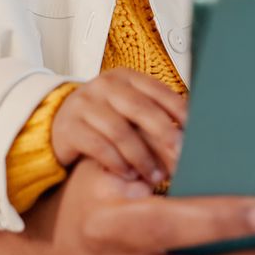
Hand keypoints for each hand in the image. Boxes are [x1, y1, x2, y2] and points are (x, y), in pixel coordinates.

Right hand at [51, 69, 186, 184]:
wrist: (58, 123)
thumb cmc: (104, 118)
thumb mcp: (128, 108)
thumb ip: (154, 114)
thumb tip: (190, 135)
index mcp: (126, 78)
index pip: (158, 91)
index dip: (179, 111)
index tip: (196, 131)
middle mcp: (104, 86)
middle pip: (140, 109)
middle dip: (164, 135)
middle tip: (181, 157)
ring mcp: (84, 105)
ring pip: (120, 131)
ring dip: (141, 157)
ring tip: (154, 176)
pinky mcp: (69, 127)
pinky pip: (98, 146)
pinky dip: (117, 163)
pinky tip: (128, 174)